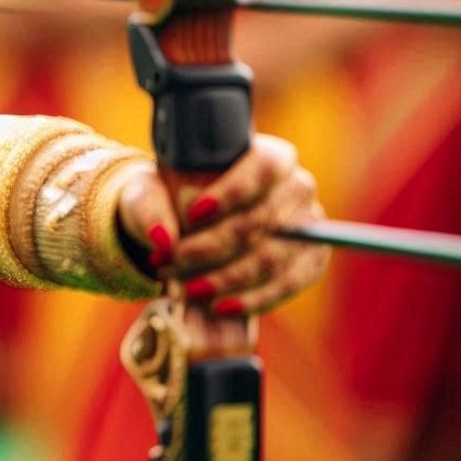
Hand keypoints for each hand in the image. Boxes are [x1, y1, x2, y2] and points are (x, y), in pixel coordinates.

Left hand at [117, 133, 330, 317]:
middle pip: (261, 221)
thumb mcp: (150, 193)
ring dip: (225, 279)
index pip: (264, 167)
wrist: (185, 225)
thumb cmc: (171, 198)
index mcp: (269, 154)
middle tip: (170, 262)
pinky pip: (287, 285)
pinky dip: (251, 299)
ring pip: (271, 258)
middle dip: (211, 248)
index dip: (233, 192)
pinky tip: (219, 305)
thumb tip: (162, 238)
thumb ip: (150, 208)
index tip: (193, 214)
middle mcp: (297, 187)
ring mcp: (309, 226)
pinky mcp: (310, 260)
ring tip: (185, 288)